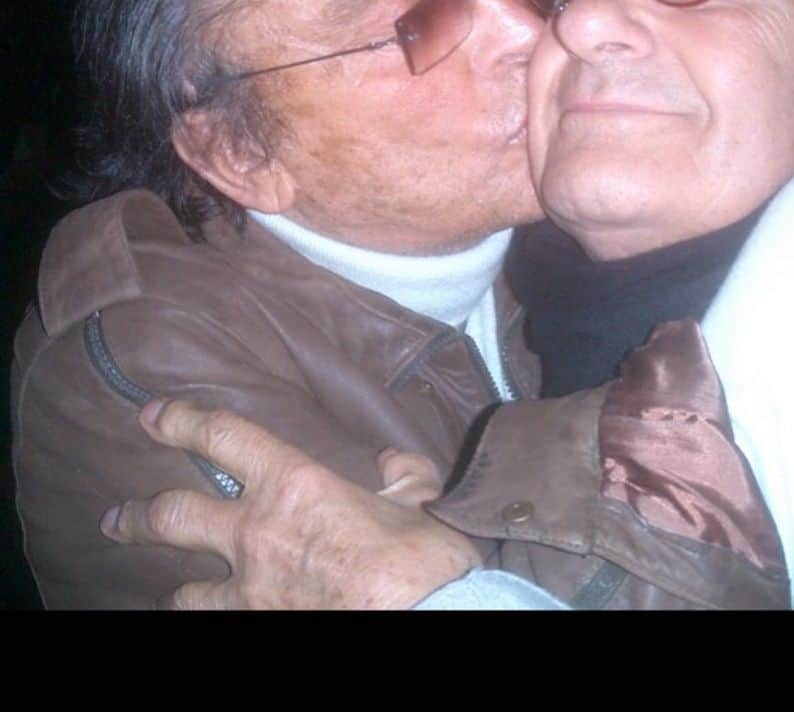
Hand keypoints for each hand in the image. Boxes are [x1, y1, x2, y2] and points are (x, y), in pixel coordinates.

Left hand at [100, 399, 480, 608]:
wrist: (422, 621)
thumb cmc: (421, 559)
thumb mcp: (421, 499)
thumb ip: (403, 475)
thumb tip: (393, 463)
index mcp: (293, 484)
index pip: (223, 437)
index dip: (181, 421)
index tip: (153, 415)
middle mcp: (257, 532)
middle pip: (174, 515)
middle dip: (139, 514)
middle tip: (119, 517)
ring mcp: (251, 590)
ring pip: (185, 590)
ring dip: (179, 589)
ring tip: (175, 590)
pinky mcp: (258, 629)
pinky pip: (219, 625)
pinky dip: (217, 619)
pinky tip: (216, 618)